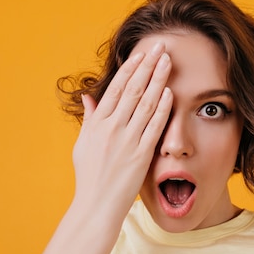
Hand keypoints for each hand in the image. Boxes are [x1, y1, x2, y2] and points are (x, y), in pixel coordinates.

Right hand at [71, 42, 172, 215]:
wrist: (96, 205)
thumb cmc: (90, 176)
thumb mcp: (83, 144)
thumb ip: (89, 119)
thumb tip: (88, 96)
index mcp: (97, 124)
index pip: (116, 88)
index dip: (130, 69)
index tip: (142, 54)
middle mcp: (112, 129)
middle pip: (133, 90)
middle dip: (148, 66)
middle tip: (161, 47)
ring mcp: (127, 141)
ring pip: (146, 104)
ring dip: (158, 80)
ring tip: (168, 62)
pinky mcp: (140, 155)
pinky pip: (153, 127)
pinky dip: (162, 109)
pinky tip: (170, 93)